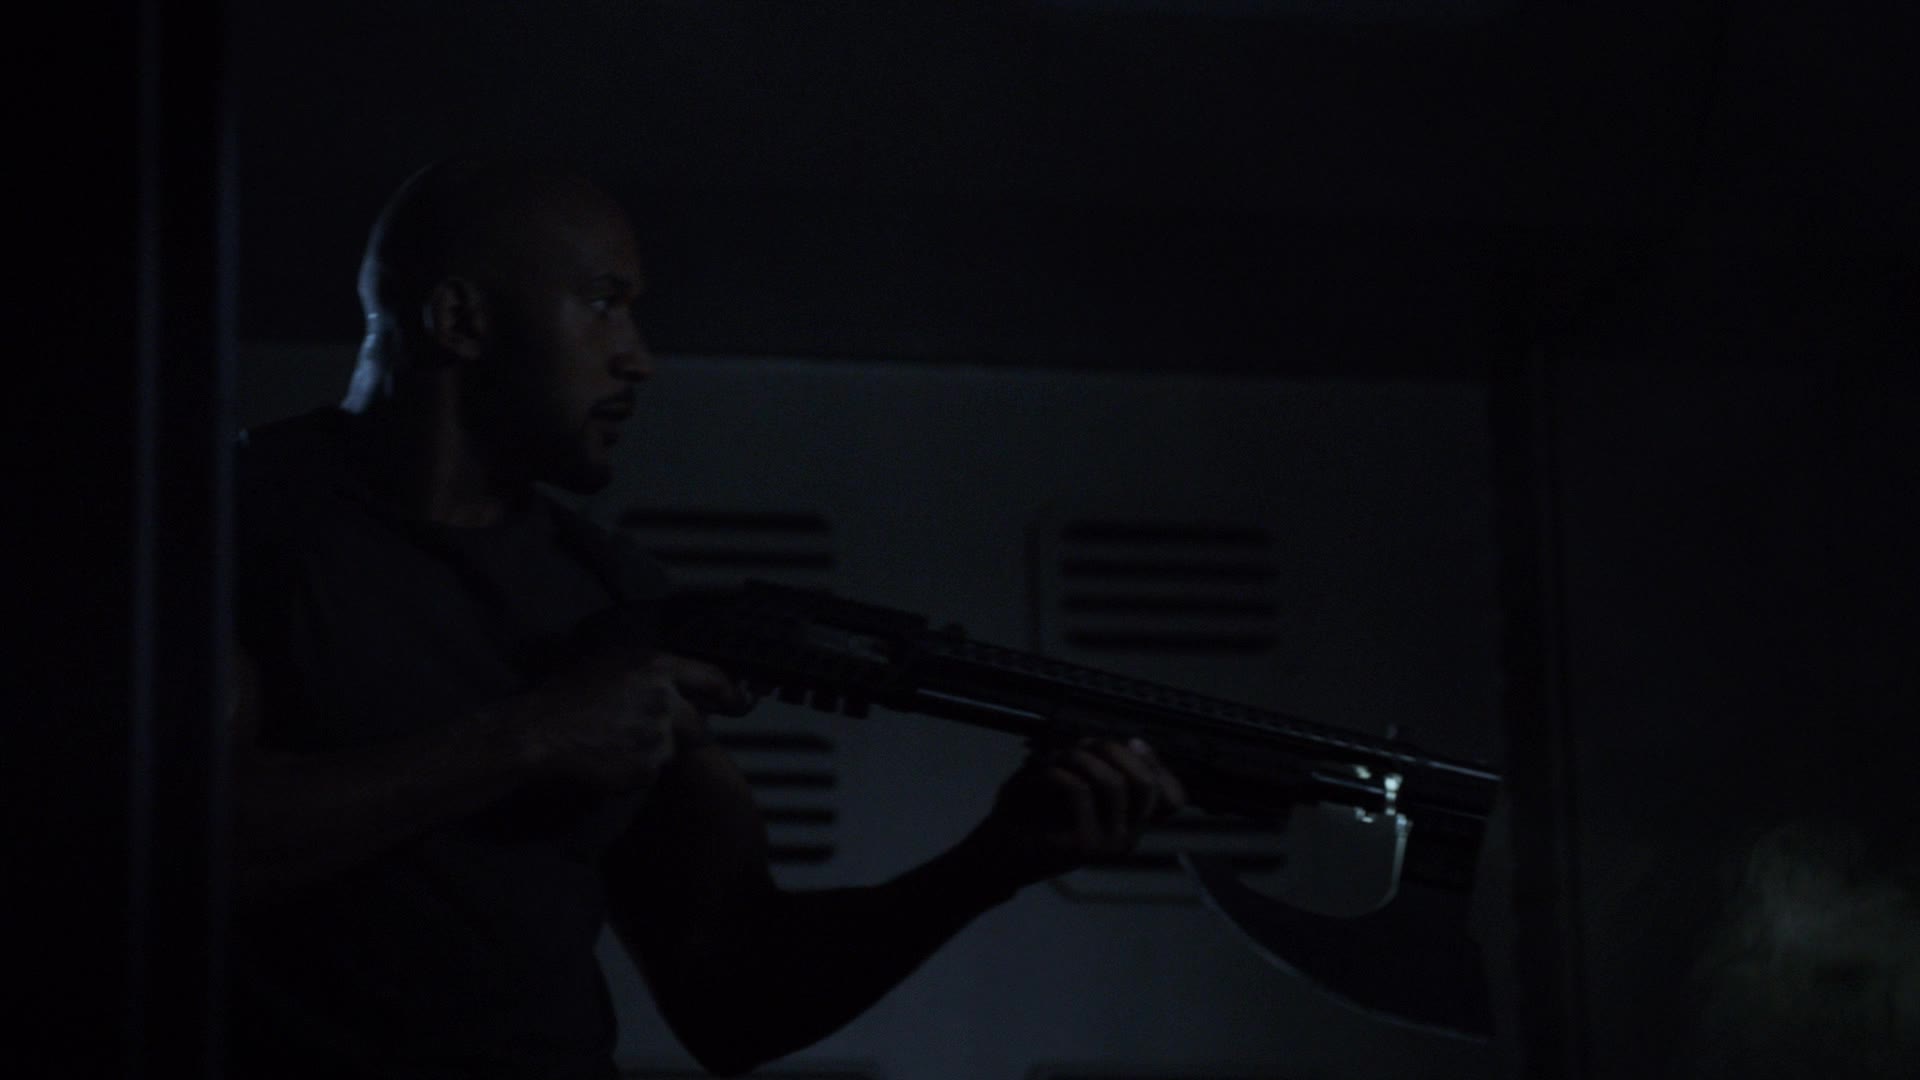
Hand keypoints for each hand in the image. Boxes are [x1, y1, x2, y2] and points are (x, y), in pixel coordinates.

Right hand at [519, 649, 754, 793]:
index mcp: (657, 667)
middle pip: (698, 725)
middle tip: (651, 734)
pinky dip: (636, 769)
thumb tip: (681, 684)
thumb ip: (652, 673)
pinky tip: (608, 757)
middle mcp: (665, 699)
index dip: (730, 693)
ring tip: (615, 741)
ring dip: (654, 750)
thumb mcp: (612, 664)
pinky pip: (652, 771)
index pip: (712, 679)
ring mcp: (658, 735)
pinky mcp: (647, 767)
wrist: (540, 732)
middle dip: (682, 733)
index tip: (740, 703)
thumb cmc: (568, 695)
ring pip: (672, 750)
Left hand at [964, 737, 1188, 887]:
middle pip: (1145, 784)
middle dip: (1112, 751)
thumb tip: (1132, 743)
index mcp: (1129, 825)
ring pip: (1112, 783)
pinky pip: (1080, 791)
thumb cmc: (1031, 813)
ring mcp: (1108, 846)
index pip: (1171, 796)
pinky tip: (1037, 775)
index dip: (1154, 762)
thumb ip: (1103, 765)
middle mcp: (1127, 839)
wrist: (995, 855)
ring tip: (1052, 759)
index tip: (1130, 741)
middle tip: (1078, 745)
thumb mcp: (1072, 782)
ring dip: (1078, 758)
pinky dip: (1055, 772)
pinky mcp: (1084, 847)